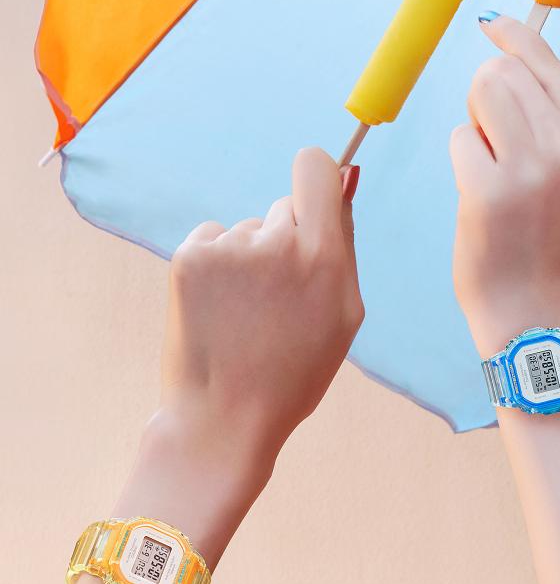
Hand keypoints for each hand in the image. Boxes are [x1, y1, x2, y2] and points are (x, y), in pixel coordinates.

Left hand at [152, 148, 362, 496]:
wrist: (226, 415)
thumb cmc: (296, 370)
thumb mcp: (345, 314)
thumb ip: (345, 245)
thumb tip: (345, 183)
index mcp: (322, 256)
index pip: (316, 168)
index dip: (318, 176)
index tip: (315, 196)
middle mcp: (275, 242)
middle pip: (286, 205)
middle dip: (288, 236)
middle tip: (279, 294)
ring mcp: (228, 248)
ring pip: (249, 228)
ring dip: (251, 257)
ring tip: (247, 311)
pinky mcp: (189, 257)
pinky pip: (214, 238)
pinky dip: (218, 264)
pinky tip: (221, 306)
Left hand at [450, 15, 559, 353]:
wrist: (532, 304)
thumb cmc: (540, 233)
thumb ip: (549, 116)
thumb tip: (506, 49)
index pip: (547, 63)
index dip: (515, 37)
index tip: (491, 23)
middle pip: (504, 72)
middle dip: (487, 96)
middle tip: (497, 145)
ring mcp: (532, 169)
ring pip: (482, 93)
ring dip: (475, 124)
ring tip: (492, 166)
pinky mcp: (491, 190)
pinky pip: (461, 138)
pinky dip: (464, 160)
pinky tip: (481, 196)